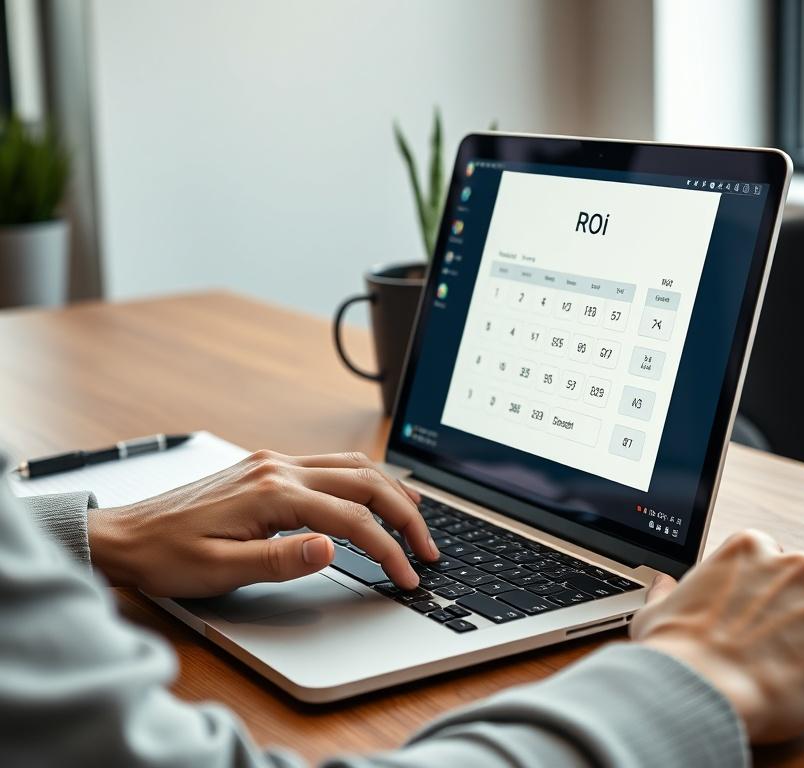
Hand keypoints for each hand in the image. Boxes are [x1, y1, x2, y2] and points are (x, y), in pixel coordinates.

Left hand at [88, 450, 437, 595]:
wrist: (124, 534)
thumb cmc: (167, 556)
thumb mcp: (220, 570)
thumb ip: (280, 559)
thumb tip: (332, 547)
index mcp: (272, 493)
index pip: (352, 518)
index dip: (388, 548)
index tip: (408, 575)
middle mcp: (279, 468)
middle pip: (364, 481)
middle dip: (404, 515)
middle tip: (428, 549)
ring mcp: (275, 463)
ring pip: (353, 466)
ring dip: (390, 492)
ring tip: (416, 521)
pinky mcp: (269, 467)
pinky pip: (333, 464)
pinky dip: (365, 480)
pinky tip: (375, 493)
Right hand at [631, 529, 803, 742]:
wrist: (700, 689)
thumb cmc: (677, 651)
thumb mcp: (658, 609)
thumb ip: (670, 592)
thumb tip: (664, 586)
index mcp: (751, 548)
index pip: (774, 560)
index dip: (768, 592)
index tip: (759, 615)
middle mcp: (797, 567)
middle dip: (800, 616)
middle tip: (775, 648)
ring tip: (795, 672)